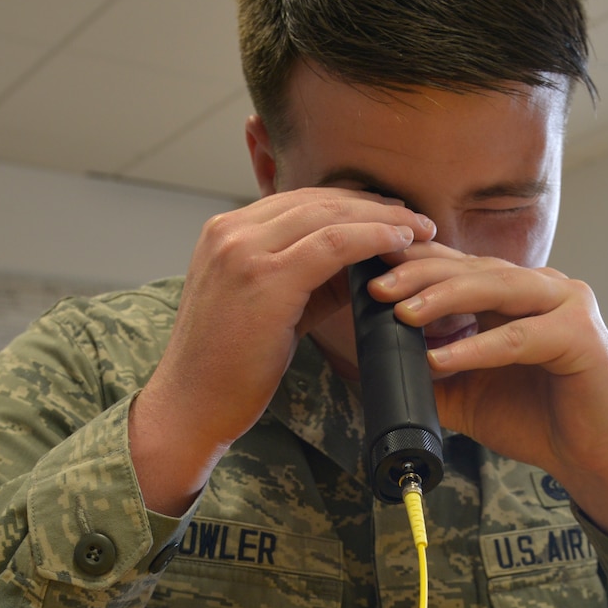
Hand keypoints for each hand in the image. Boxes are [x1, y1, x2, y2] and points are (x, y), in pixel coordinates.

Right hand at [131, 189, 434, 515]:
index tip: (387, 215)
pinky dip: (374, 237)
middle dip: (371, 205)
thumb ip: (304, 279)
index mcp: (224, 234)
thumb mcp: (263, 308)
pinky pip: (334, 244)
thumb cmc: (224, 368)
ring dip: (381, 218)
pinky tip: (401, 243)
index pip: (297, 201)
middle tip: (413, 218)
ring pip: (329, 214)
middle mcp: (230, 233)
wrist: (189, 407)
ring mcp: (244, 252)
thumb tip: (359, 264)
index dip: (348, 203)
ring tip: (418, 230)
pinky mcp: (266, 279)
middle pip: (316, 200)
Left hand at [370, 245, 607, 555]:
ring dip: (445, 298)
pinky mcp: (582, 336)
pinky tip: (441, 357)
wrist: (594, 460)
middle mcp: (543, 287)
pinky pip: (519, 337)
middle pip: (473, 268)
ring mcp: (567, 305)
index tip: (368, 269)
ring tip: (402, 312)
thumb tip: (373, 363)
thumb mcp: (467, 393)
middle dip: (420, 274)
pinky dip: (477, 347)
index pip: (459, 266)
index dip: (415, 264)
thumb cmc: (537, 421)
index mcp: (517, 293)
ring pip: (496, 289)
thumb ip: (430, 372)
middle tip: (376, 287)